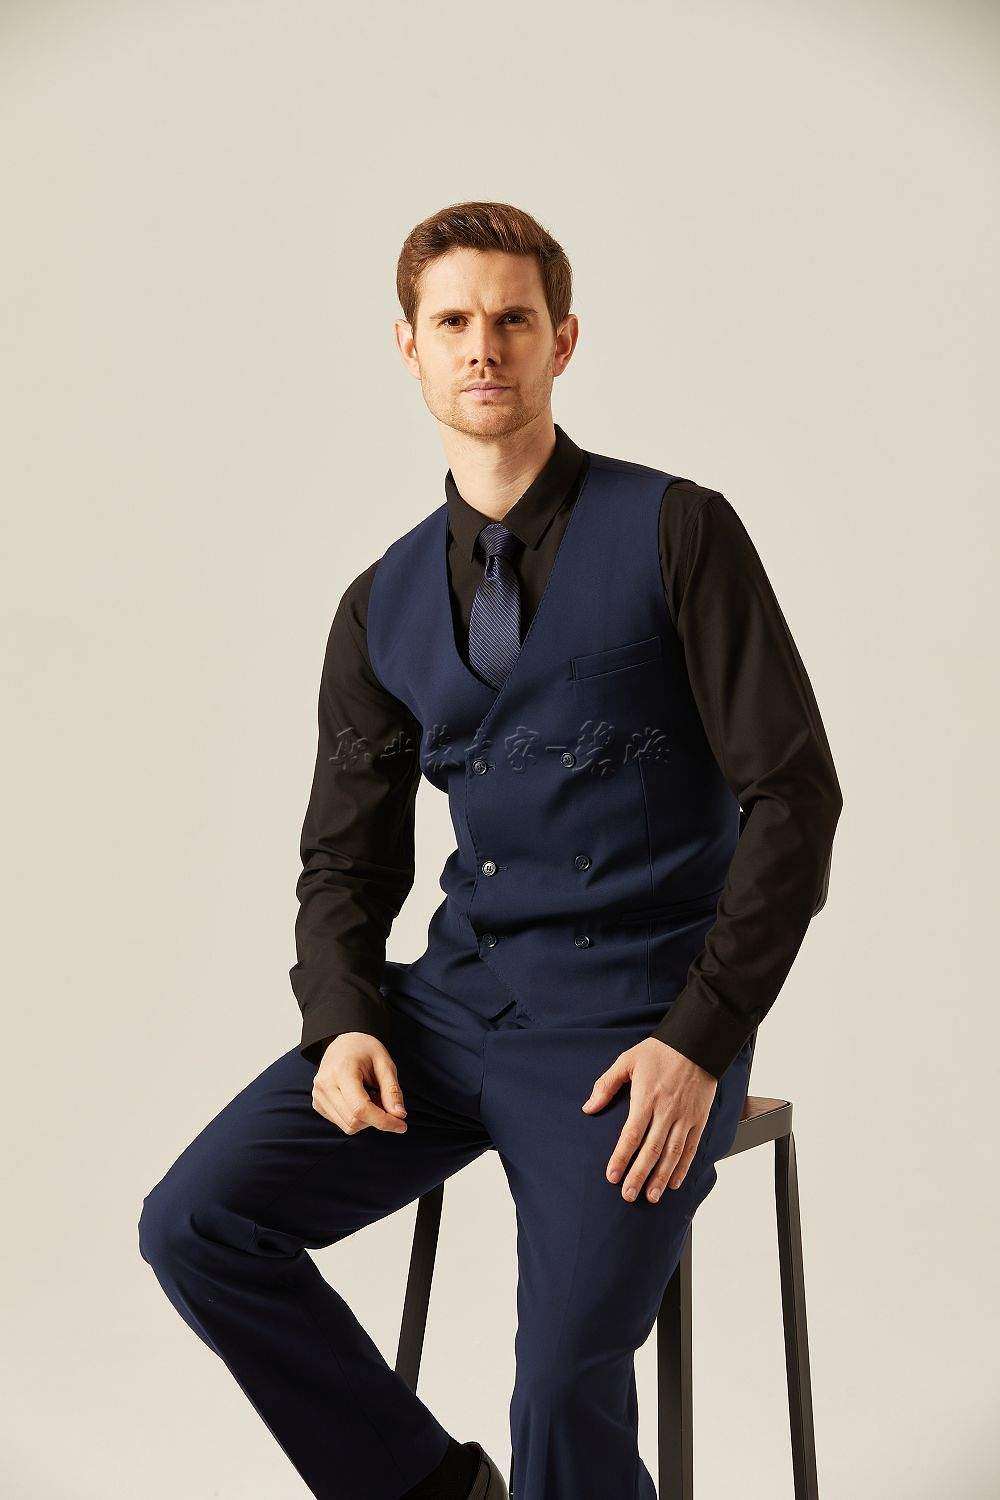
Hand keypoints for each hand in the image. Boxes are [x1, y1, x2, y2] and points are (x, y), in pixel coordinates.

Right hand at [311, 1033, 407, 1133]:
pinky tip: (360, 1100)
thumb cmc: (365, 1050)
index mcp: (341, 1071)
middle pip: (354, 1121)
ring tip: (372, 1097)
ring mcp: (318, 1096)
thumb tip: (399, 1115)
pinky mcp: (318, 1104)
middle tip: (386, 1102)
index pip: (361, 1109)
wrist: (343, 1043)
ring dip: (366, 1120)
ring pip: (348, 1126)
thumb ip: (392, 1090)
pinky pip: (341, 1122)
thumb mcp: (385, 1063)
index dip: (383, 1121)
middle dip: (377, 1119)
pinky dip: (356, 1118)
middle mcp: (325, 1085)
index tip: (402, 1125)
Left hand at [581, 1037, 717, 1202]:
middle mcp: (666, 1110)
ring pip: (672, 1153)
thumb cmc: (659, 1051)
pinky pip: (690, 1147)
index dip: (621, 1157)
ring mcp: (685, 1116)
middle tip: (628, 1195)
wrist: (697, 1043)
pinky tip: (674, 1182)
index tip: (612, 1176)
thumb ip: (606, 1085)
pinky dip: (683, 1167)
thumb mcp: (628, 1060)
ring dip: (661, 1177)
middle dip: (639, 1175)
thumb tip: (588, 1108)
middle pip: (651, 1150)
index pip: (631, 1134)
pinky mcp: (699, 1119)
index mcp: (646, 1097)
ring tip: (651, 1196)